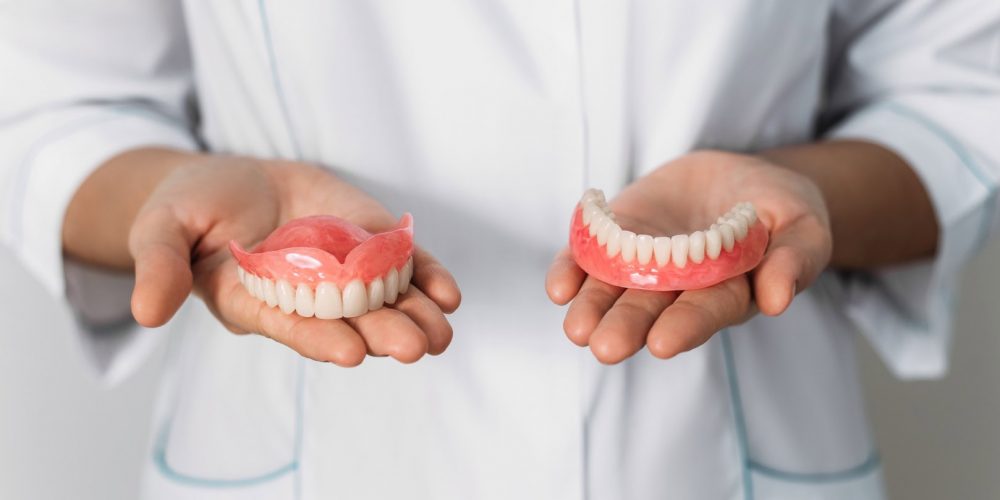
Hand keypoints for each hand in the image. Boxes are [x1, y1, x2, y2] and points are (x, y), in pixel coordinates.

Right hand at [128, 151, 460, 365]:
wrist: (233, 180)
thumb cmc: (191, 207)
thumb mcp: (161, 227)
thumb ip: (160, 265)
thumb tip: (146, 313)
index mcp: (252, 301)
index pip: (289, 326)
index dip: (318, 338)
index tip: (350, 350)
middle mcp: (303, 296)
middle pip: (346, 321)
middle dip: (380, 333)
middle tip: (414, 347)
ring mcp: (340, 271)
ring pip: (382, 300)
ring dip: (413, 316)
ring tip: (440, 331)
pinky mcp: (365, 244)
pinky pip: (401, 266)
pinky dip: (424, 278)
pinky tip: (447, 294)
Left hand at [545, 151, 830, 363]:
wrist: (737, 177)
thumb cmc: (778, 208)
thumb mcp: (802, 225)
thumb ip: (794, 259)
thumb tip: (779, 299)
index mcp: (726, 294)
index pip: (704, 313)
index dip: (684, 327)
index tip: (663, 342)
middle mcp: (678, 289)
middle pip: (650, 311)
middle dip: (628, 328)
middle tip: (606, 347)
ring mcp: (642, 265)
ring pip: (612, 292)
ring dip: (592, 309)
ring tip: (577, 329)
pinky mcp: (616, 238)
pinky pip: (588, 258)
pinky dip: (571, 271)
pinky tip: (558, 287)